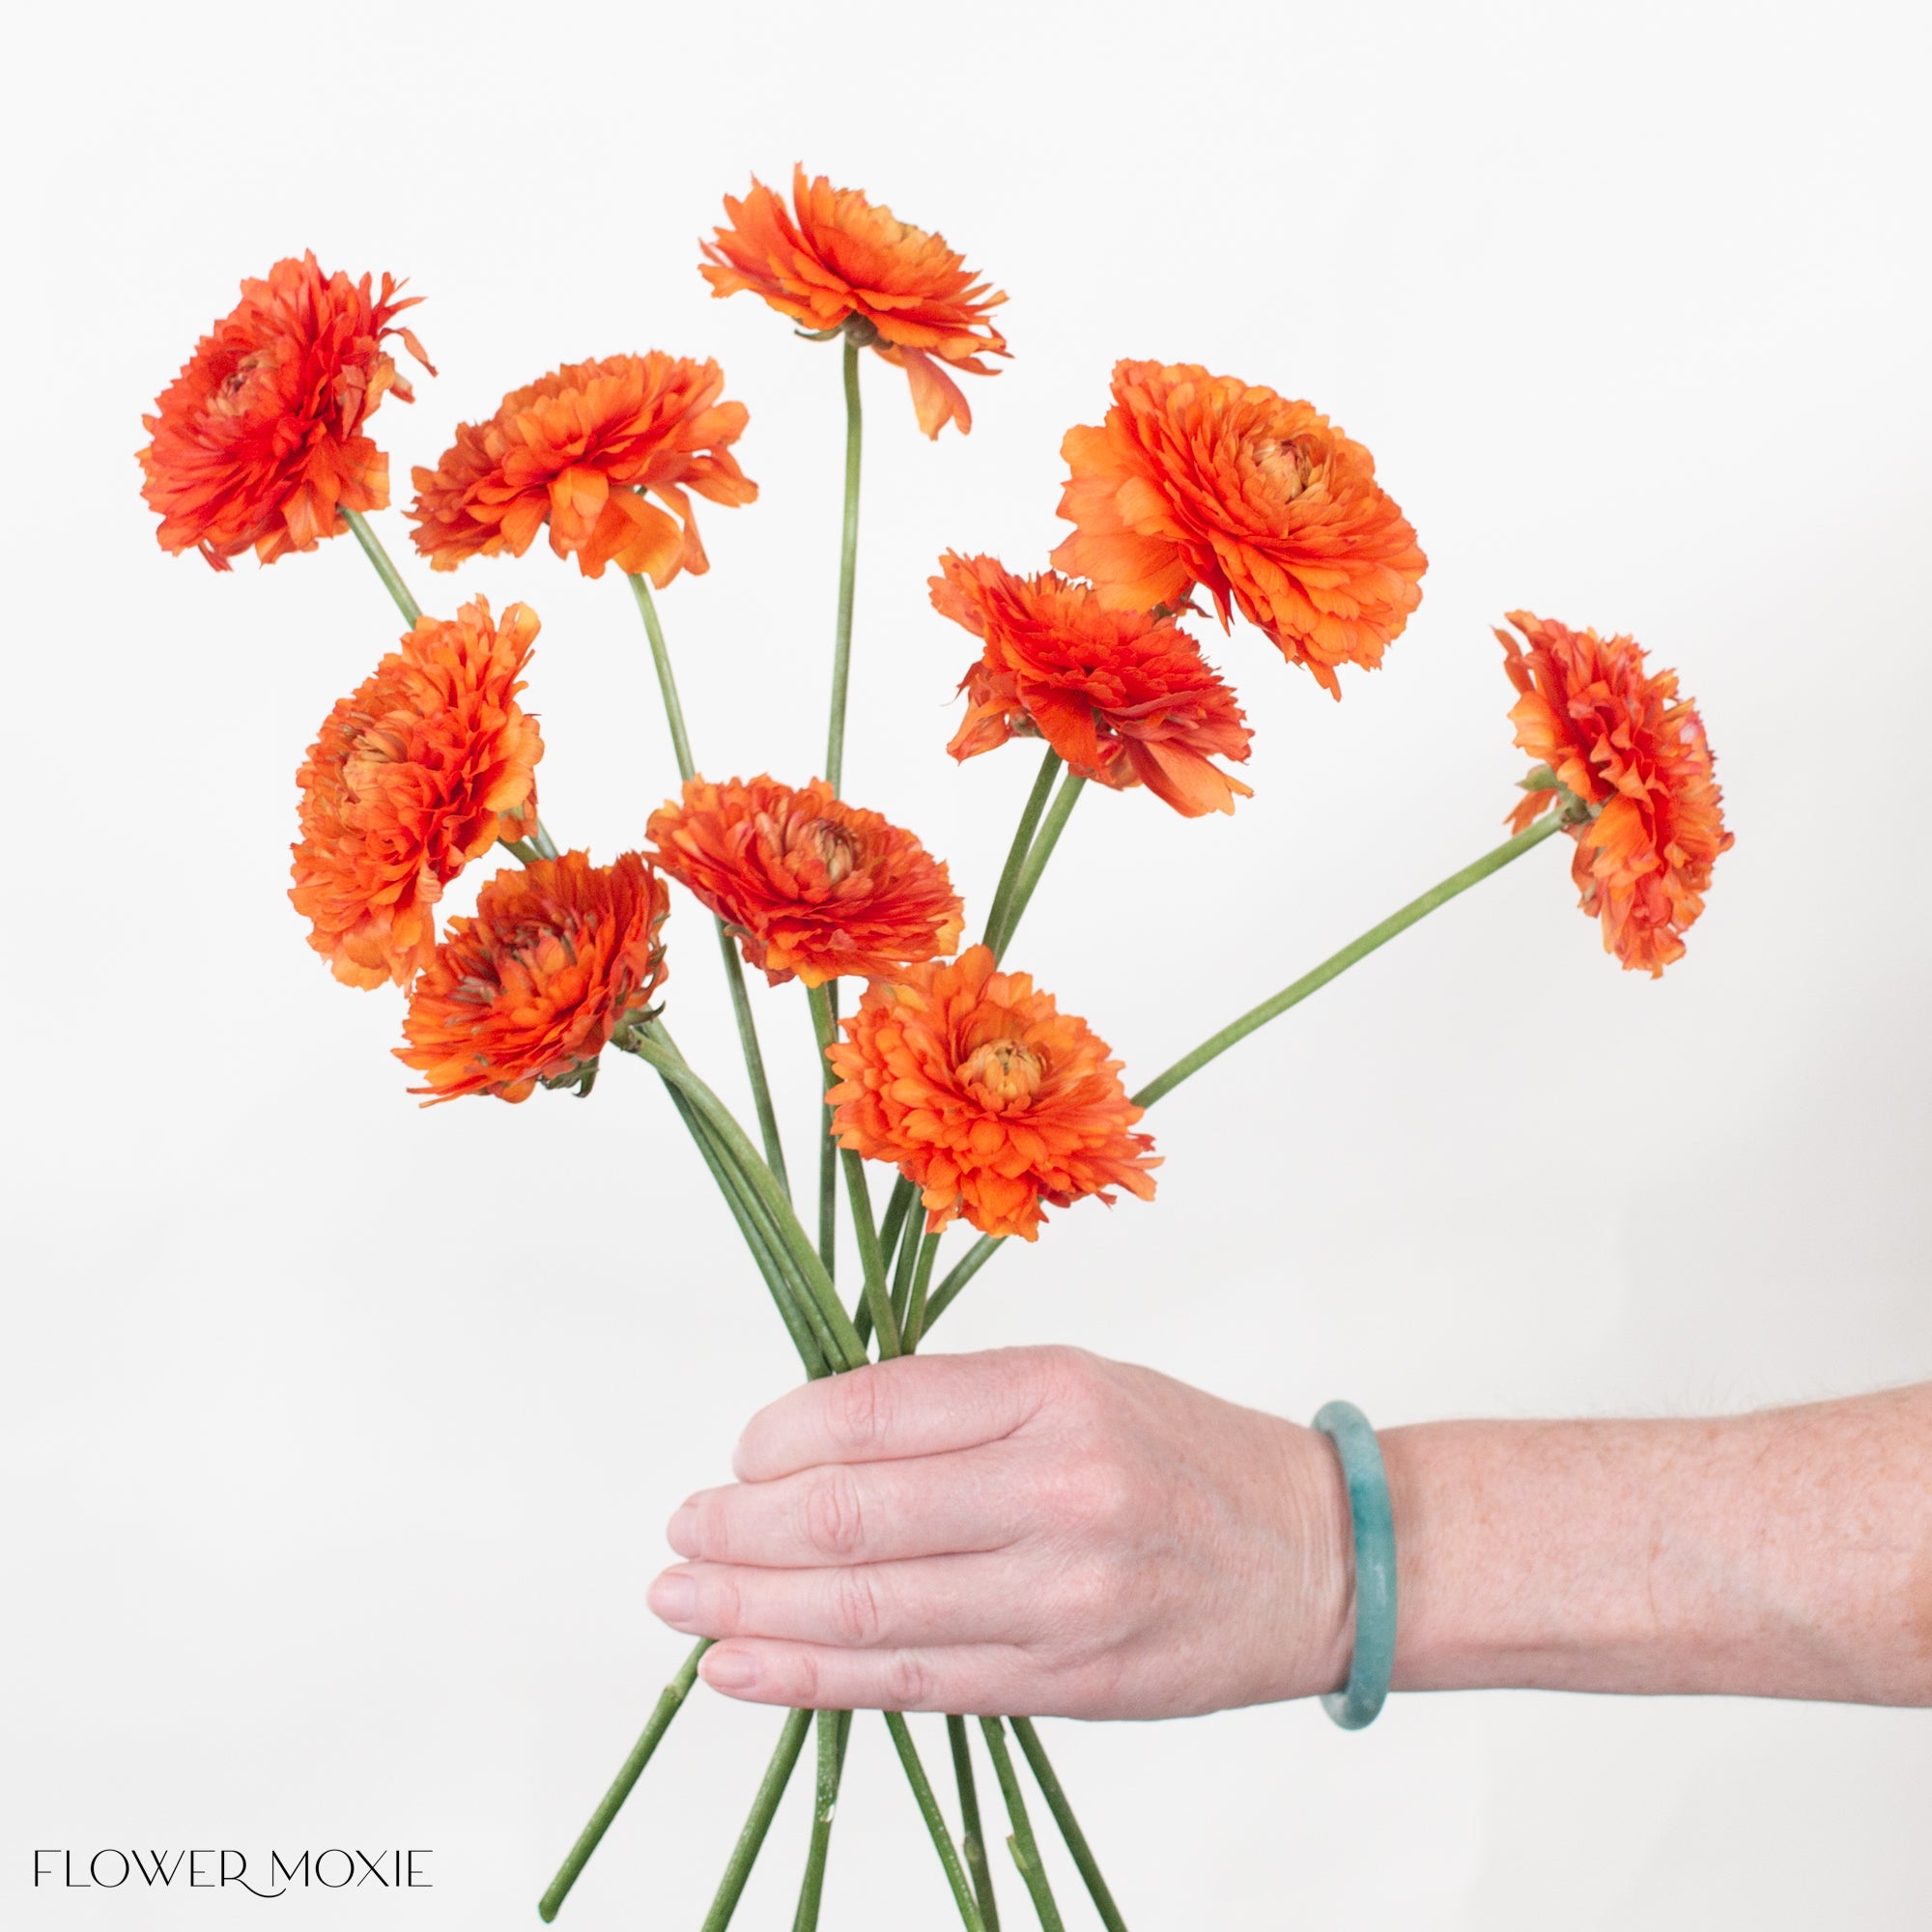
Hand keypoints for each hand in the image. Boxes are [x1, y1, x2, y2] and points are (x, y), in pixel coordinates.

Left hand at [647, 1345, 1353, 1717]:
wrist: (1315, 1556)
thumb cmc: (1184, 1455)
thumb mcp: (1078, 1383)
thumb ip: (954, 1408)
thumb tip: (807, 1441)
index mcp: (1054, 1393)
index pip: (875, 1410)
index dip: (780, 1437)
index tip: (741, 1452)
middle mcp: (1056, 1491)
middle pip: (852, 1514)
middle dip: (739, 1529)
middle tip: (680, 1532)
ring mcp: (1060, 1597)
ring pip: (865, 1609)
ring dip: (749, 1609)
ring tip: (680, 1605)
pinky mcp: (1061, 1680)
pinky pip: (909, 1683)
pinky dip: (810, 1678)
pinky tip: (743, 1667)